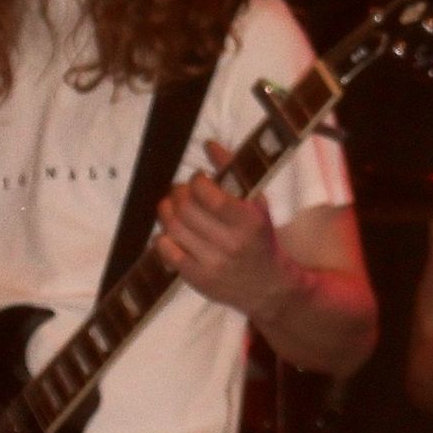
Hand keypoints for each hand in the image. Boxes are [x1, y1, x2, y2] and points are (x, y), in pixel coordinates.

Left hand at [155, 140, 289, 315]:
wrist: (269, 287)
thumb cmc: (261, 239)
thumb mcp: (257, 205)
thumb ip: (233, 172)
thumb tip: (208, 145)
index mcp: (249, 222)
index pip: (208, 195)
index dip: (196, 181)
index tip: (199, 178)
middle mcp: (230, 244)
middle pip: (186, 210)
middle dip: (178, 193)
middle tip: (181, 190)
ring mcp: (212, 265)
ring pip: (173, 228)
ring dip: (167, 211)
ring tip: (173, 206)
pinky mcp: (197, 280)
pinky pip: (167, 252)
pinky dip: (163, 236)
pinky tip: (171, 231)